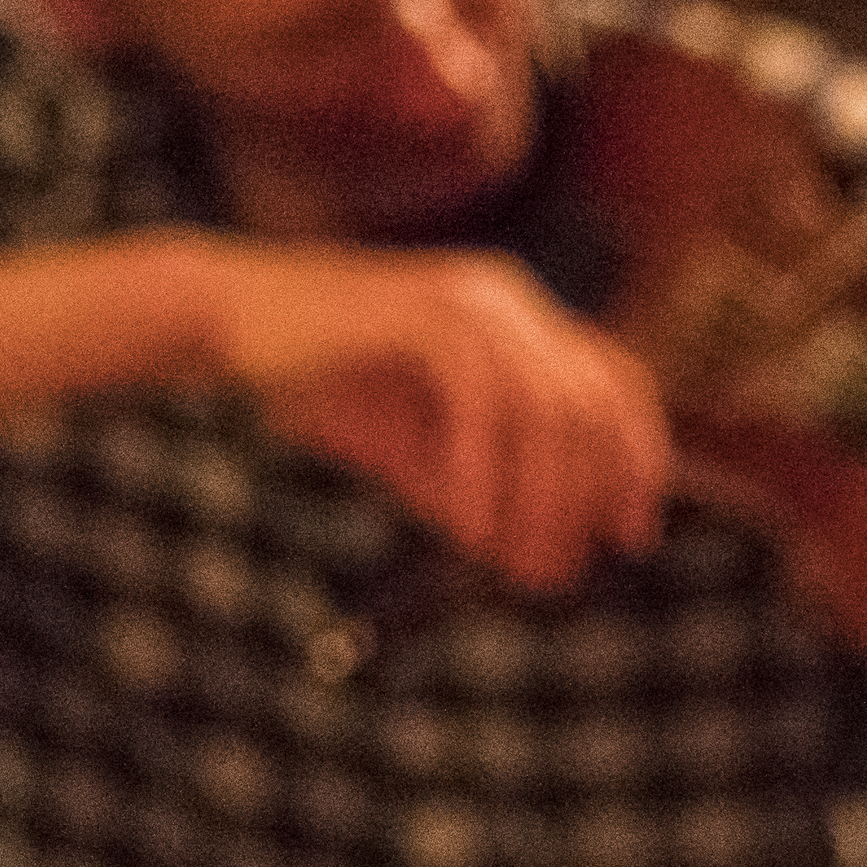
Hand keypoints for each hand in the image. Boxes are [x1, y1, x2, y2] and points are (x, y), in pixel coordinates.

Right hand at [200, 238, 669, 591]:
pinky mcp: (423, 313)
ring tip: (508, 558)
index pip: (620, 385)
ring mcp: (470, 299)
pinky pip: (481, 405)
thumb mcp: (424, 453)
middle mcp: (511, 299)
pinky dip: (481, 475)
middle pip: (591, 406)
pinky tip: (466, 527)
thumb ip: (491, 496)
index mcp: (524, 318)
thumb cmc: (326, 387)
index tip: (633, 535)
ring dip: (536, 496)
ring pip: (544, 408)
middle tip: (557, 567)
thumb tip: (548, 567)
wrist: (226, 329)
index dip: (641, 460)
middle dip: (584, 497)